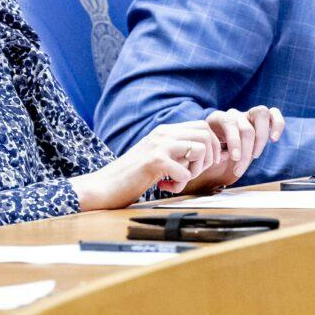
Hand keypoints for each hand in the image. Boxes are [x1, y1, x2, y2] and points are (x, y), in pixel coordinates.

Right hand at [74, 121, 219, 209]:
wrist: (104, 186)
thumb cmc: (131, 176)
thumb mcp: (157, 156)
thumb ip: (176, 151)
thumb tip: (206, 154)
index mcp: (164, 131)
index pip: (202, 126)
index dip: (211, 147)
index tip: (201, 165)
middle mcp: (163, 133)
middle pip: (206, 134)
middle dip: (207, 158)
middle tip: (192, 173)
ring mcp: (158, 145)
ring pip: (200, 149)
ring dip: (195, 171)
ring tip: (177, 181)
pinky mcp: (154, 161)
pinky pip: (186, 172)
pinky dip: (180, 184)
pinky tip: (164, 187)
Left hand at [178, 106, 284, 193]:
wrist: (214, 143)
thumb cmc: (207, 151)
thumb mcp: (202, 152)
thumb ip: (203, 156)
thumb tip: (203, 167)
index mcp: (218, 118)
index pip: (230, 124)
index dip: (234, 142)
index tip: (235, 159)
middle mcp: (234, 114)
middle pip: (246, 126)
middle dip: (246, 151)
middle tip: (240, 168)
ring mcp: (248, 114)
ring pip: (260, 114)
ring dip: (260, 138)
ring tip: (255, 155)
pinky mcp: (262, 119)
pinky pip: (273, 114)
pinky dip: (277, 124)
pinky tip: (274, 139)